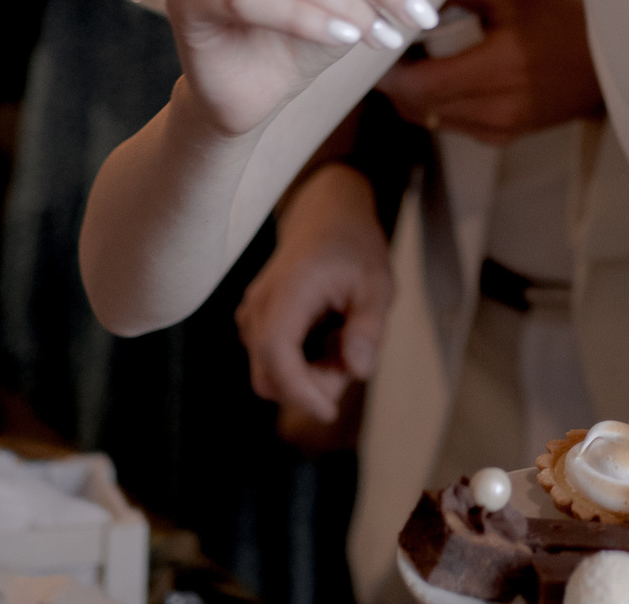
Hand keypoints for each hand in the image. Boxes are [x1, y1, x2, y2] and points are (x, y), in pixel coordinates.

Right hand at [238, 163, 393, 423]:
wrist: (326, 216)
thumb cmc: (353, 248)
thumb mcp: (377, 283)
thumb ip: (368, 327)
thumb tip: (357, 371)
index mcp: (288, 291)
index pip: (276, 352)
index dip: (299, 390)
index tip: (330, 412)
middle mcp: (259, 306)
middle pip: (269, 377)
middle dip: (311, 386)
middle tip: (352, 355)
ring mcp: (251, 315)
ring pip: (271, 373)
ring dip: (308, 375)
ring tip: (343, 336)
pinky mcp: (255, 323)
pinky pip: (272, 361)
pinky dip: (301, 364)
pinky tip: (327, 336)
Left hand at [375, 0, 600, 142]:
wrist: (606, 68)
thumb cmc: (559, 23)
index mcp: (496, 68)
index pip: (420, 86)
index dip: (390, 72)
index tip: (379, 46)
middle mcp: (495, 107)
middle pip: (417, 107)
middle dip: (396, 82)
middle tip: (388, 52)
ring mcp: (498, 128)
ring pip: (429, 119)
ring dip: (413, 95)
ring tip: (413, 63)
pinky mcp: (502, 138)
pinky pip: (451, 125)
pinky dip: (436, 105)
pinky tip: (442, 78)